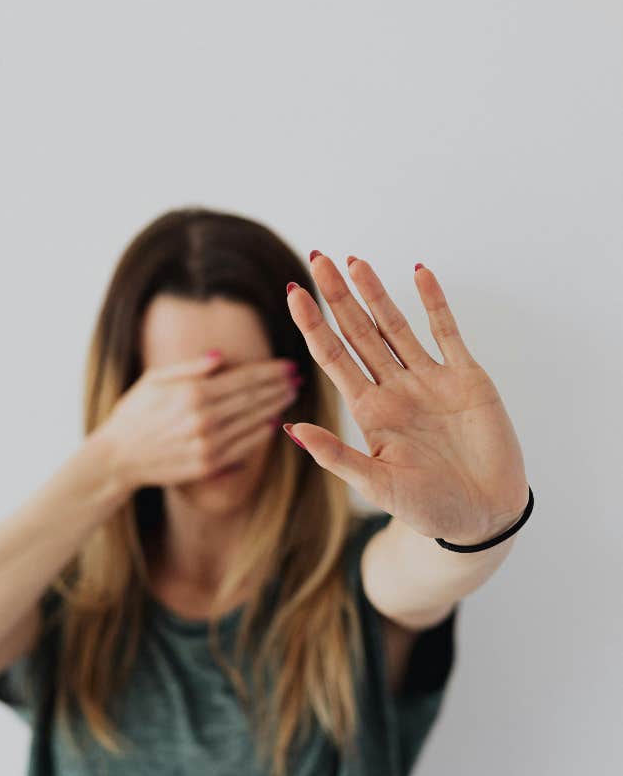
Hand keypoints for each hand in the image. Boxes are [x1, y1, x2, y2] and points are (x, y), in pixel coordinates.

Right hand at [102, 351, 299, 493]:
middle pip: (253, 399)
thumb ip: (189, 367)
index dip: (269, 371)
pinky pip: (243, 448)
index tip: (288, 364)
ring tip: (290, 396)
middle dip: (278, 386)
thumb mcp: (154, 380)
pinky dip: (261, 434)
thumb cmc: (134, 413)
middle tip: (297, 378)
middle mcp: (203, 419)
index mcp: (192, 393)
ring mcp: (207, 444)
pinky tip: (272, 423)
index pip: (243, 379)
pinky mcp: (207, 465)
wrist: (117, 457)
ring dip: (275, 407)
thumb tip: (221, 356)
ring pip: (252, 422)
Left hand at [285, 253, 529, 544]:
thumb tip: (292, 429)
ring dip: (376, 294)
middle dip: (337, 297)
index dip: (313, 324)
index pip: (333, 356)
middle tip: (318, 258)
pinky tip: (419, 273)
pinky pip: (447, 332)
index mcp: (369, 411)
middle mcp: (394, 388)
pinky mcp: (465, 378)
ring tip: (355, 261)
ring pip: (395, 326)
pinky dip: (434, 303)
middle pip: (358, 332)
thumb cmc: (428, 508)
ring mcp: (429, 380)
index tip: (292, 292)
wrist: (484, 516)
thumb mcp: (377, 485)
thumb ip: (337, 456)